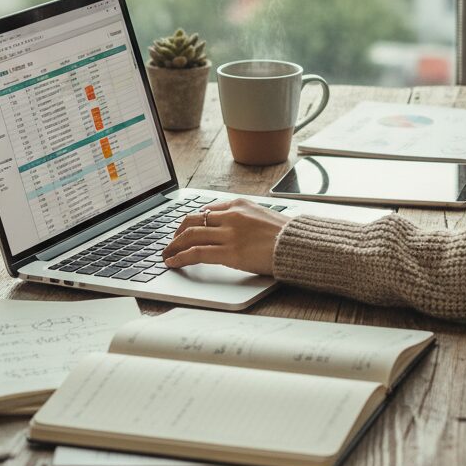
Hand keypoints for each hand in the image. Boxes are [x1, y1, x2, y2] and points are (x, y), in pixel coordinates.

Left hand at [162, 198, 288, 275]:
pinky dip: (180, 257)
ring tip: (166, 254)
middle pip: (193, 219)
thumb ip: (243, 217)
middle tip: (171, 242)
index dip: (192, 222)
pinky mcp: (229, 252)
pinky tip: (173, 262)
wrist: (298, 244)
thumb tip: (227, 225)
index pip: (207, 209)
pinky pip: (196, 253)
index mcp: (240, 204)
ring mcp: (230, 233)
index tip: (185, 230)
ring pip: (190, 235)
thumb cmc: (286, 234)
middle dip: (177, 231)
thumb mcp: (263, 215)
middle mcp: (231, 215)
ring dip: (174, 245)